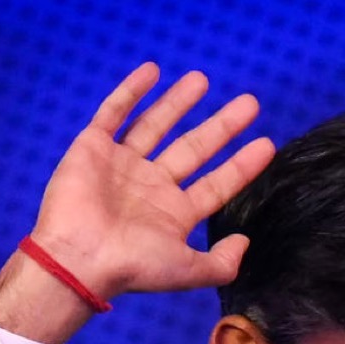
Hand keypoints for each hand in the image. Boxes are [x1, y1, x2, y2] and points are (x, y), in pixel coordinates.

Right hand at [0, 63, 274, 343]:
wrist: (78, 258)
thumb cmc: (133, 266)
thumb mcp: (188, 271)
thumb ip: (221, 263)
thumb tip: (246, 243)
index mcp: (174, 214)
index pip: (217, 184)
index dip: (241, 165)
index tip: (266, 143)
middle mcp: (152, 186)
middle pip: (194, 148)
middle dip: (222, 126)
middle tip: (250, 104)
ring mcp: (123, 165)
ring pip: (156, 125)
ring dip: (179, 102)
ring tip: (203, 79)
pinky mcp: (93, 148)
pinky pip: (114, 113)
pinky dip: (131, 92)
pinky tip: (152, 71)